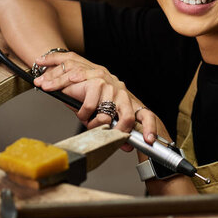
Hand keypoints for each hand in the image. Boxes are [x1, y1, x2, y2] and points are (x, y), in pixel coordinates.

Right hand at [33, 51, 156, 144]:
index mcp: (126, 99)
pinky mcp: (96, 81)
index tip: (149, 140)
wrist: (69, 70)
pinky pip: (89, 108)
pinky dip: (82, 114)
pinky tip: (80, 112)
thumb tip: (124, 147)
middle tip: (101, 135)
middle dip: (114, 132)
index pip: (145, 115)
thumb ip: (111, 126)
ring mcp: (110, 85)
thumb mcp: (99, 113)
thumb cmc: (84, 95)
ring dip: (91, 123)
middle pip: (127, 119)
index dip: (149, 128)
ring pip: (105, 117)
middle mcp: (120, 91)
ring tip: (84, 119)